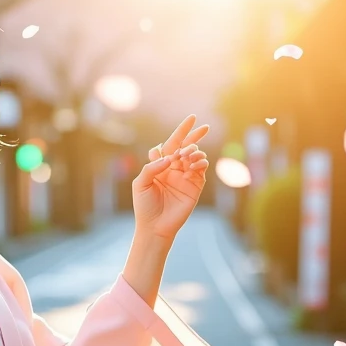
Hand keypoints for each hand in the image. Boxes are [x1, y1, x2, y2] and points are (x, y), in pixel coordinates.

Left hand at [131, 115, 210, 245]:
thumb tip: (169, 157)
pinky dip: (199, 165)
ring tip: (186, 157)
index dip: (182, 130)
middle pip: (187, 146)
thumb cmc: (144, 205)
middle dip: (196, 136)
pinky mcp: (195, 186)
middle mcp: (174, 168)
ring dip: (193, 153)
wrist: (155, 226)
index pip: (172, 143)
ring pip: (196, 157)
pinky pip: (201, 170)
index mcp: (161, 164)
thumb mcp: (141, 183)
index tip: (192, 118)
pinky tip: (190, 168)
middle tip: (205, 128)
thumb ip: (152, 167)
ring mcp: (186, 176)